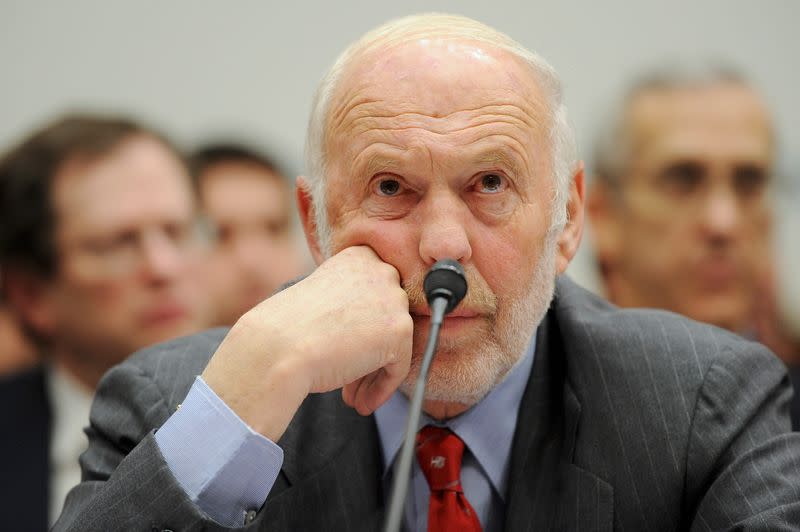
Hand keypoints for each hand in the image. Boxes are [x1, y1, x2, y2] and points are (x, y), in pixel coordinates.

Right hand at [201, 246, 412, 439]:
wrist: (277, 347)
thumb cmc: (288, 329)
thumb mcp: (323, 299)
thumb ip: (352, 304)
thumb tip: (372, 332)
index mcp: (360, 257)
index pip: (377, 295)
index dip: (363, 327)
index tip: (346, 348)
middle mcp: (381, 271)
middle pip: (388, 320)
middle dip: (370, 352)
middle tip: (350, 379)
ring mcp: (394, 300)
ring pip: (395, 345)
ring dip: (374, 373)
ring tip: (353, 396)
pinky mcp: (399, 331)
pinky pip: (399, 368)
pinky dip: (381, 389)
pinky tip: (359, 403)